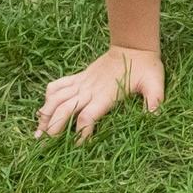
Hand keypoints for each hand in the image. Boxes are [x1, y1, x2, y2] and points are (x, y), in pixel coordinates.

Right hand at [36, 45, 163, 140]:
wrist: (134, 45)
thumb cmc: (146, 67)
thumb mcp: (155, 84)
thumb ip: (155, 100)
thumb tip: (155, 118)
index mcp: (106, 95)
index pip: (87, 116)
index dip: (80, 132)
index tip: (76, 147)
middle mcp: (89, 89)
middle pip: (64, 109)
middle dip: (53, 127)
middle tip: (43, 145)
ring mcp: (82, 82)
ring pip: (56, 98)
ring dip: (45, 114)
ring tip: (37, 133)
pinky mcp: (79, 77)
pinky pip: (58, 85)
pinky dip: (48, 97)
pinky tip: (42, 110)